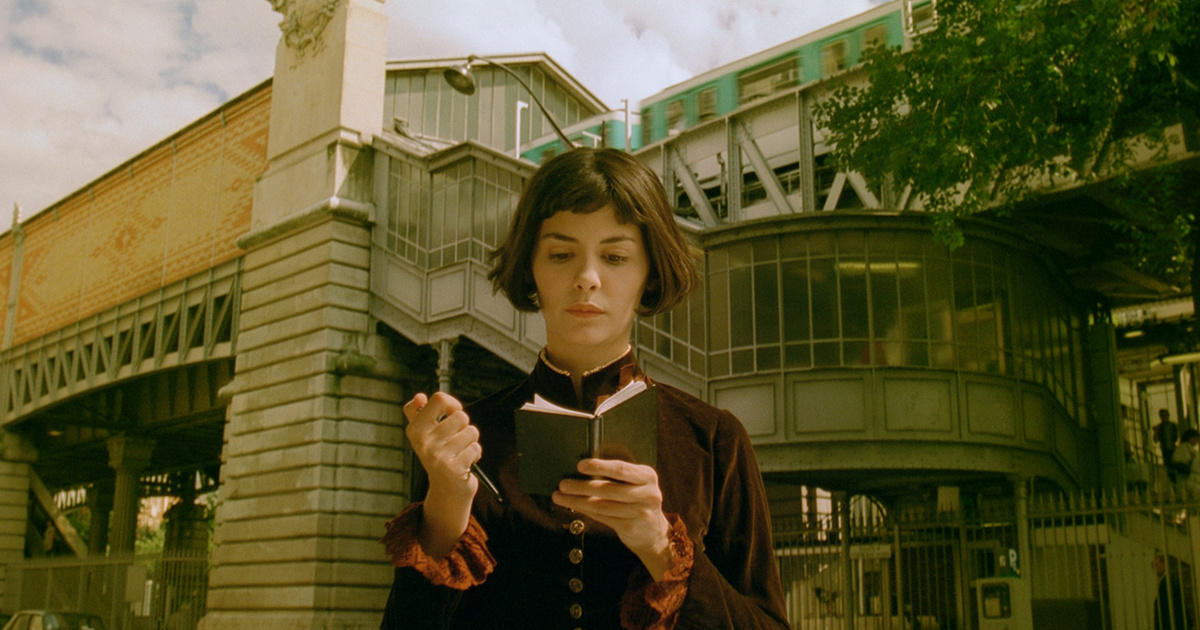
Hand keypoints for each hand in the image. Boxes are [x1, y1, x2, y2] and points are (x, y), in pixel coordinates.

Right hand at [404, 392, 480, 499]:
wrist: (445, 489)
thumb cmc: (438, 454)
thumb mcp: (423, 433)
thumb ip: (416, 412)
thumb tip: (419, 397)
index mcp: (415, 430)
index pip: (439, 399)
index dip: (452, 404)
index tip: (452, 414)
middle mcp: (424, 442)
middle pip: (461, 416)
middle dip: (464, 427)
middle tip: (455, 440)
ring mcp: (438, 456)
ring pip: (471, 431)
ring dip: (471, 441)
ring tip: (460, 451)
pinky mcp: (454, 469)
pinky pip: (475, 448)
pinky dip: (475, 454)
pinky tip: (465, 462)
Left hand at [552, 458, 673, 579]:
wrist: (653, 532)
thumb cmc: (638, 499)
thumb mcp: (637, 483)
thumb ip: (619, 475)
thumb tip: (584, 467)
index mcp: (648, 476)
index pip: (621, 469)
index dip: (599, 466)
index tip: (580, 465)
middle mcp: (647, 494)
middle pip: (608, 489)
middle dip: (582, 486)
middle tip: (563, 484)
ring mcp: (639, 513)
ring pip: (602, 505)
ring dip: (577, 501)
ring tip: (560, 496)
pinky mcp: (630, 528)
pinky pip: (602, 517)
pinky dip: (585, 510)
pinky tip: (573, 506)